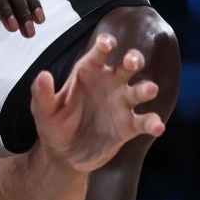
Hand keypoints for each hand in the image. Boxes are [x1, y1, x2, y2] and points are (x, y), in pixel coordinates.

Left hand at [32, 32, 164, 171]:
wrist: (63, 155)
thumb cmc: (53, 125)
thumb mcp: (43, 111)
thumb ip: (42, 94)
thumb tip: (42, 76)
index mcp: (88, 72)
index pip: (100, 52)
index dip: (105, 44)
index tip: (107, 44)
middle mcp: (109, 83)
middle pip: (127, 65)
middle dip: (133, 59)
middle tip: (132, 62)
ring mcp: (121, 104)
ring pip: (139, 90)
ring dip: (146, 88)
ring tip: (150, 90)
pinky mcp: (129, 126)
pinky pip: (144, 121)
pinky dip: (153, 123)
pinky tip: (157, 127)